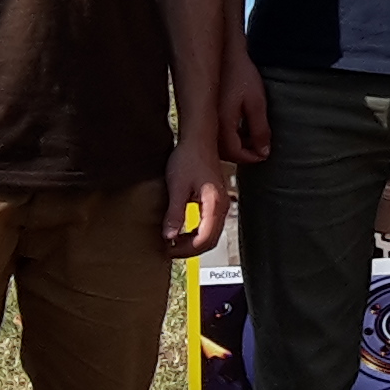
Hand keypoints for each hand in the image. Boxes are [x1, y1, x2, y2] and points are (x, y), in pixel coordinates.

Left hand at [161, 135, 230, 258]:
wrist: (198, 140)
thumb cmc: (189, 157)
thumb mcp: (177, 187)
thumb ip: (175, 213)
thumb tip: (170, 235)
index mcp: (214, 204)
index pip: (204, 239)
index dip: (185, 249)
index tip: (168, 248)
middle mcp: (221, 206)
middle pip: (210, 240)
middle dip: (189, 249)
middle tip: (169, 249)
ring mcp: (220, 204)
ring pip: (211, 234)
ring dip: (192, 242)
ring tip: (173, 241)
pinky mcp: (215, 201)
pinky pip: (209, 225)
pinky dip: (196, 232)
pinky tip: (182, 230)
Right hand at [215, 42, 272, 164]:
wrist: (224, 54)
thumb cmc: (241, 75)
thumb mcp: (256, 103)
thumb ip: (260, 129)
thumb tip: (264, 152)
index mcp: (221, 124)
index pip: (235, 154)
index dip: (252, 157)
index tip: (265, 154)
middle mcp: (209, 124)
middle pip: (226, 152)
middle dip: (245, 152)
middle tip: (261, 146)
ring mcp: (206, 119)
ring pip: (220, 144)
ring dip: (237, 144)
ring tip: (253, 135)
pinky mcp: (206, 113)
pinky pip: (216, 133)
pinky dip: (230, 135)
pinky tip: (242, 126)